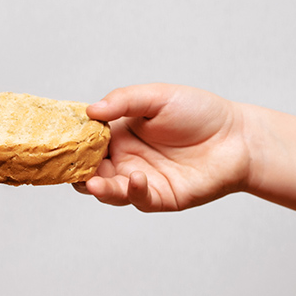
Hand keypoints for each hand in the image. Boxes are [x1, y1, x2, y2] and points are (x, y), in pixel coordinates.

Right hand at [74, 84, 250, 211]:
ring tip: (93, 183)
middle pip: (89, 171)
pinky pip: (138, 199)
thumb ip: (123, 101)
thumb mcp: (157, 96)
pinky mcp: (160, 197)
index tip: (56, 142)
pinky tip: (135, 178)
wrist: (239, 137)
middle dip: (76, 172)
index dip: (71, 143)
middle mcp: (124, 159)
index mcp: (118, 134)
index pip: (85, 142)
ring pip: (107, 190)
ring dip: (97, 188)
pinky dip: (132, 192)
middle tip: (67, 169)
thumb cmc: (199, 112)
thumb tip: (91, 110)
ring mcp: (140, 180)